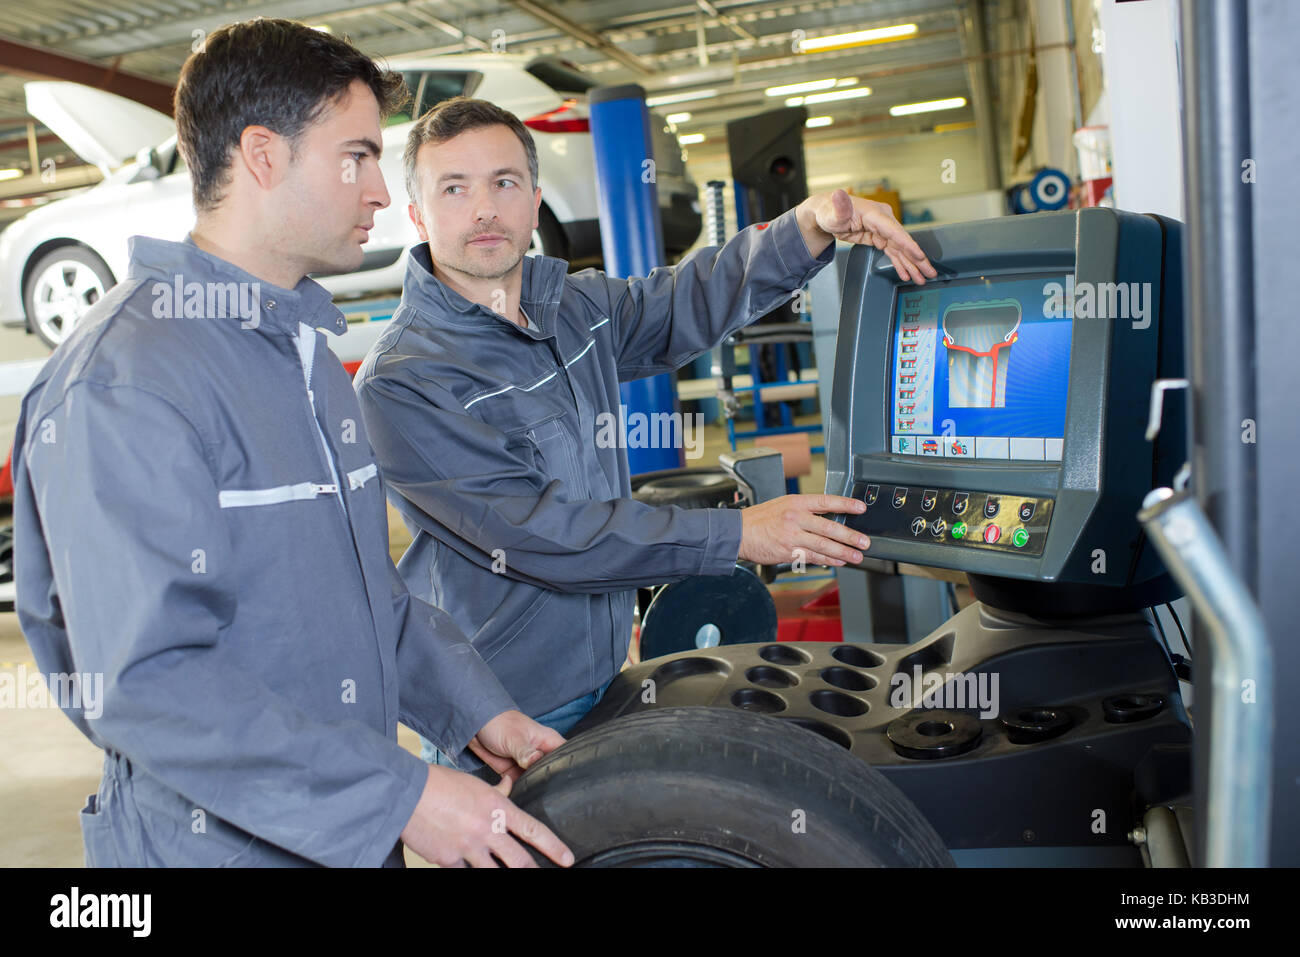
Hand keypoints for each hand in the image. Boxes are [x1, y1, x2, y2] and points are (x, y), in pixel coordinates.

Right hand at [400, 764, 573, 867]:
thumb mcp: (475, 784)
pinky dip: (467, 870)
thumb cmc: (441, 784)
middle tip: (544, 876)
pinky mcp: (448, 860)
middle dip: (533, 872)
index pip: (533, 830)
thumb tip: (510, 784)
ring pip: (494, 873)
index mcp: (497, 808)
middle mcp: (486, 829)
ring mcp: (468, 848)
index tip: (567, 859)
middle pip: (519, 861)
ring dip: (501, 875)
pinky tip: (466, 865)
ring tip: (507, 874)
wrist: (407, 793)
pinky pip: (464, 872)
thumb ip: (496, 791)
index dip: (553, 847)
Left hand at [468, 709, 565, 792]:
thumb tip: (536, 761)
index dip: (568, 769)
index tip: (567, 784)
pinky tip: (521, 797)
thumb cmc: (499, 723)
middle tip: (550, 798)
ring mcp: (527, 764)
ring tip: (537, 801)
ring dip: (534, 789)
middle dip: (551, 784)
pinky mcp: (513, 772)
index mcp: (547, 741)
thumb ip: (525, 751)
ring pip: (537, 781)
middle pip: (552, 772)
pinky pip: (521, 785)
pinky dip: (520, 790)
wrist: (475, 725)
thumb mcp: (514, 737)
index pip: (565, 756)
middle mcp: (540, 754)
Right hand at [738, 493, 869, 566]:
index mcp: (796, 502)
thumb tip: (829, 517)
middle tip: (864, 542)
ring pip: (823, 545)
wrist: (738, 532)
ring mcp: (792, 536)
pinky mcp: (788, 552)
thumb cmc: (759, 519)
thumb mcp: (783, 505)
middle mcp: (796, 518)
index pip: (826, 501)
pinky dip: (827, 560)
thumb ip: (805, 510)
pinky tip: (838, 562)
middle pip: (829, 527)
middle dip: (850, 536)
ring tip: (856, 556)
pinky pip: (812, 557)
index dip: (845, 504)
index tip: (860, 508)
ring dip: (843, 552)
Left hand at [799, 188, 936, 283]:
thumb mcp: (833, 211)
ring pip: (900, 249)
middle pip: (903, 242)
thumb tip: (839, 194)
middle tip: (930, 271)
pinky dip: (900, 263)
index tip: (919, 255)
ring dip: (912, 264)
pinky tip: (907, 274)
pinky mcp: (879, 237)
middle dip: (917, 258)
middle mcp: (883, 220)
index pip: (894, 231)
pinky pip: (893, 252)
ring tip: (922, 278)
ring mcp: (882, 230)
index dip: (907, 244)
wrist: (827, 213)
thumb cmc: (830, 211)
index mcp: (875, 214)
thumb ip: (839, 206)